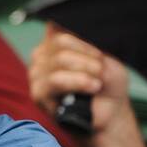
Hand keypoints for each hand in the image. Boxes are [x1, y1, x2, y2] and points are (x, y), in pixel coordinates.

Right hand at [29, 23, 131, 142]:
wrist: (110, 115)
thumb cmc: (107, 85)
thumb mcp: (105, 61)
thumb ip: (86, 47)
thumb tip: (57, 32)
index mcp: (54, 45)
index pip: (60, 33)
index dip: (84, 45)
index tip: (100, 58)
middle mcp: (41, 56)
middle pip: (60, 44)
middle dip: (86, 60)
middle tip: (100, 73)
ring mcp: (36, 74)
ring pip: (58, 61)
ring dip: (83, 73)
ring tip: (97, 84)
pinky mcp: (38, 93)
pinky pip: (54, 80)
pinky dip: (76, 83)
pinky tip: (90, 89)